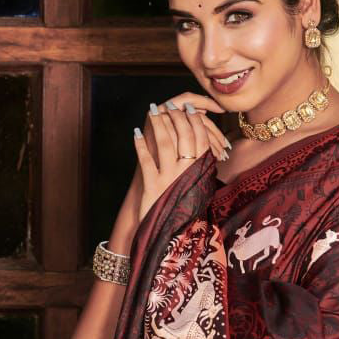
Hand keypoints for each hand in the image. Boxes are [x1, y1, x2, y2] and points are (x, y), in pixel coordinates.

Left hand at [135, 93, 227, 223]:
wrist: (168, 233)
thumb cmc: (183, 207)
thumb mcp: (199, 186)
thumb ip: (201, 164)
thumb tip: (198, 136)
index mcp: (202, 172)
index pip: (201, 137)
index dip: (194, 119)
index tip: (188, 107)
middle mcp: (188, 173)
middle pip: (185, 135)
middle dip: (177, 116)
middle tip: (169, 105)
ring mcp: (170, 178)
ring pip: (166, 143)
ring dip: (159, 123)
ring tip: (153, 112)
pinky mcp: (152, 186)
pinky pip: (146, 159)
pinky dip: (140, 144)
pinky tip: (136, 133)